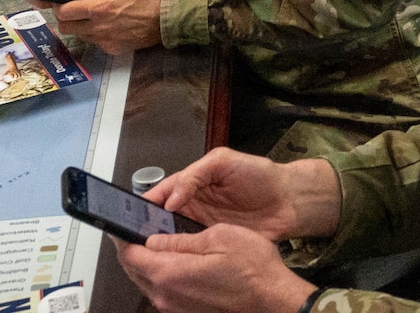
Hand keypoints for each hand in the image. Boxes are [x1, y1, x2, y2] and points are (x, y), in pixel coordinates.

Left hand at [53, 0, 163, 54]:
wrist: (167, 20)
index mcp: (100, 8)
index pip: (64, 12)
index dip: (59, 7)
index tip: (63, 1)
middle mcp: (98, 27)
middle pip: (66, 27)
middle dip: (66, 18)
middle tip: (75, 10)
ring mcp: (104, 41)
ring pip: (79, 36)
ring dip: (79, 27)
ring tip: (91, 17)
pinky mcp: (111, 49)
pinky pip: (94, 43)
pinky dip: (94, 35)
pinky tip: (107, 26)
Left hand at [114, 224, 314, 312]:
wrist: (272, 299)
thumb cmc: (253, 269)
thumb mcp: (220, 237)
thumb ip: (181, 239)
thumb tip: (155, 239)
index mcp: (170, 272)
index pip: (129, 254)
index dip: (122, 235)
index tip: (121, 222)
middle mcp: (166, 294)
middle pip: (133, 269)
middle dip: (132, 246)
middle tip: (137, 227)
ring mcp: (174, 306)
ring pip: (146, 280)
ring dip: (146, 261)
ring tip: (156, 240)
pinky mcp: (185, 311)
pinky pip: (161, 290)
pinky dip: (160, 273)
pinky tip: (175, 260)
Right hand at [145, 149, 340, 240]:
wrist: (288, 201)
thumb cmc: (260, 175)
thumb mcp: (225, 161)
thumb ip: (195, 174)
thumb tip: (171, 195)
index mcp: (192, 184)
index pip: (160, 194)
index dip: (145, 204)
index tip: (131, 215)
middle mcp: (193, 207)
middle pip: (160, 219)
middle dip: (147, 228)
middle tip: (135, 238)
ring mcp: (202, 227)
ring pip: (172, 238)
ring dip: (161, 244)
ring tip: (149, 251)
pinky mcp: (214, 244)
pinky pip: (192, 251)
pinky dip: (181, 256)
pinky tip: (173, 259)